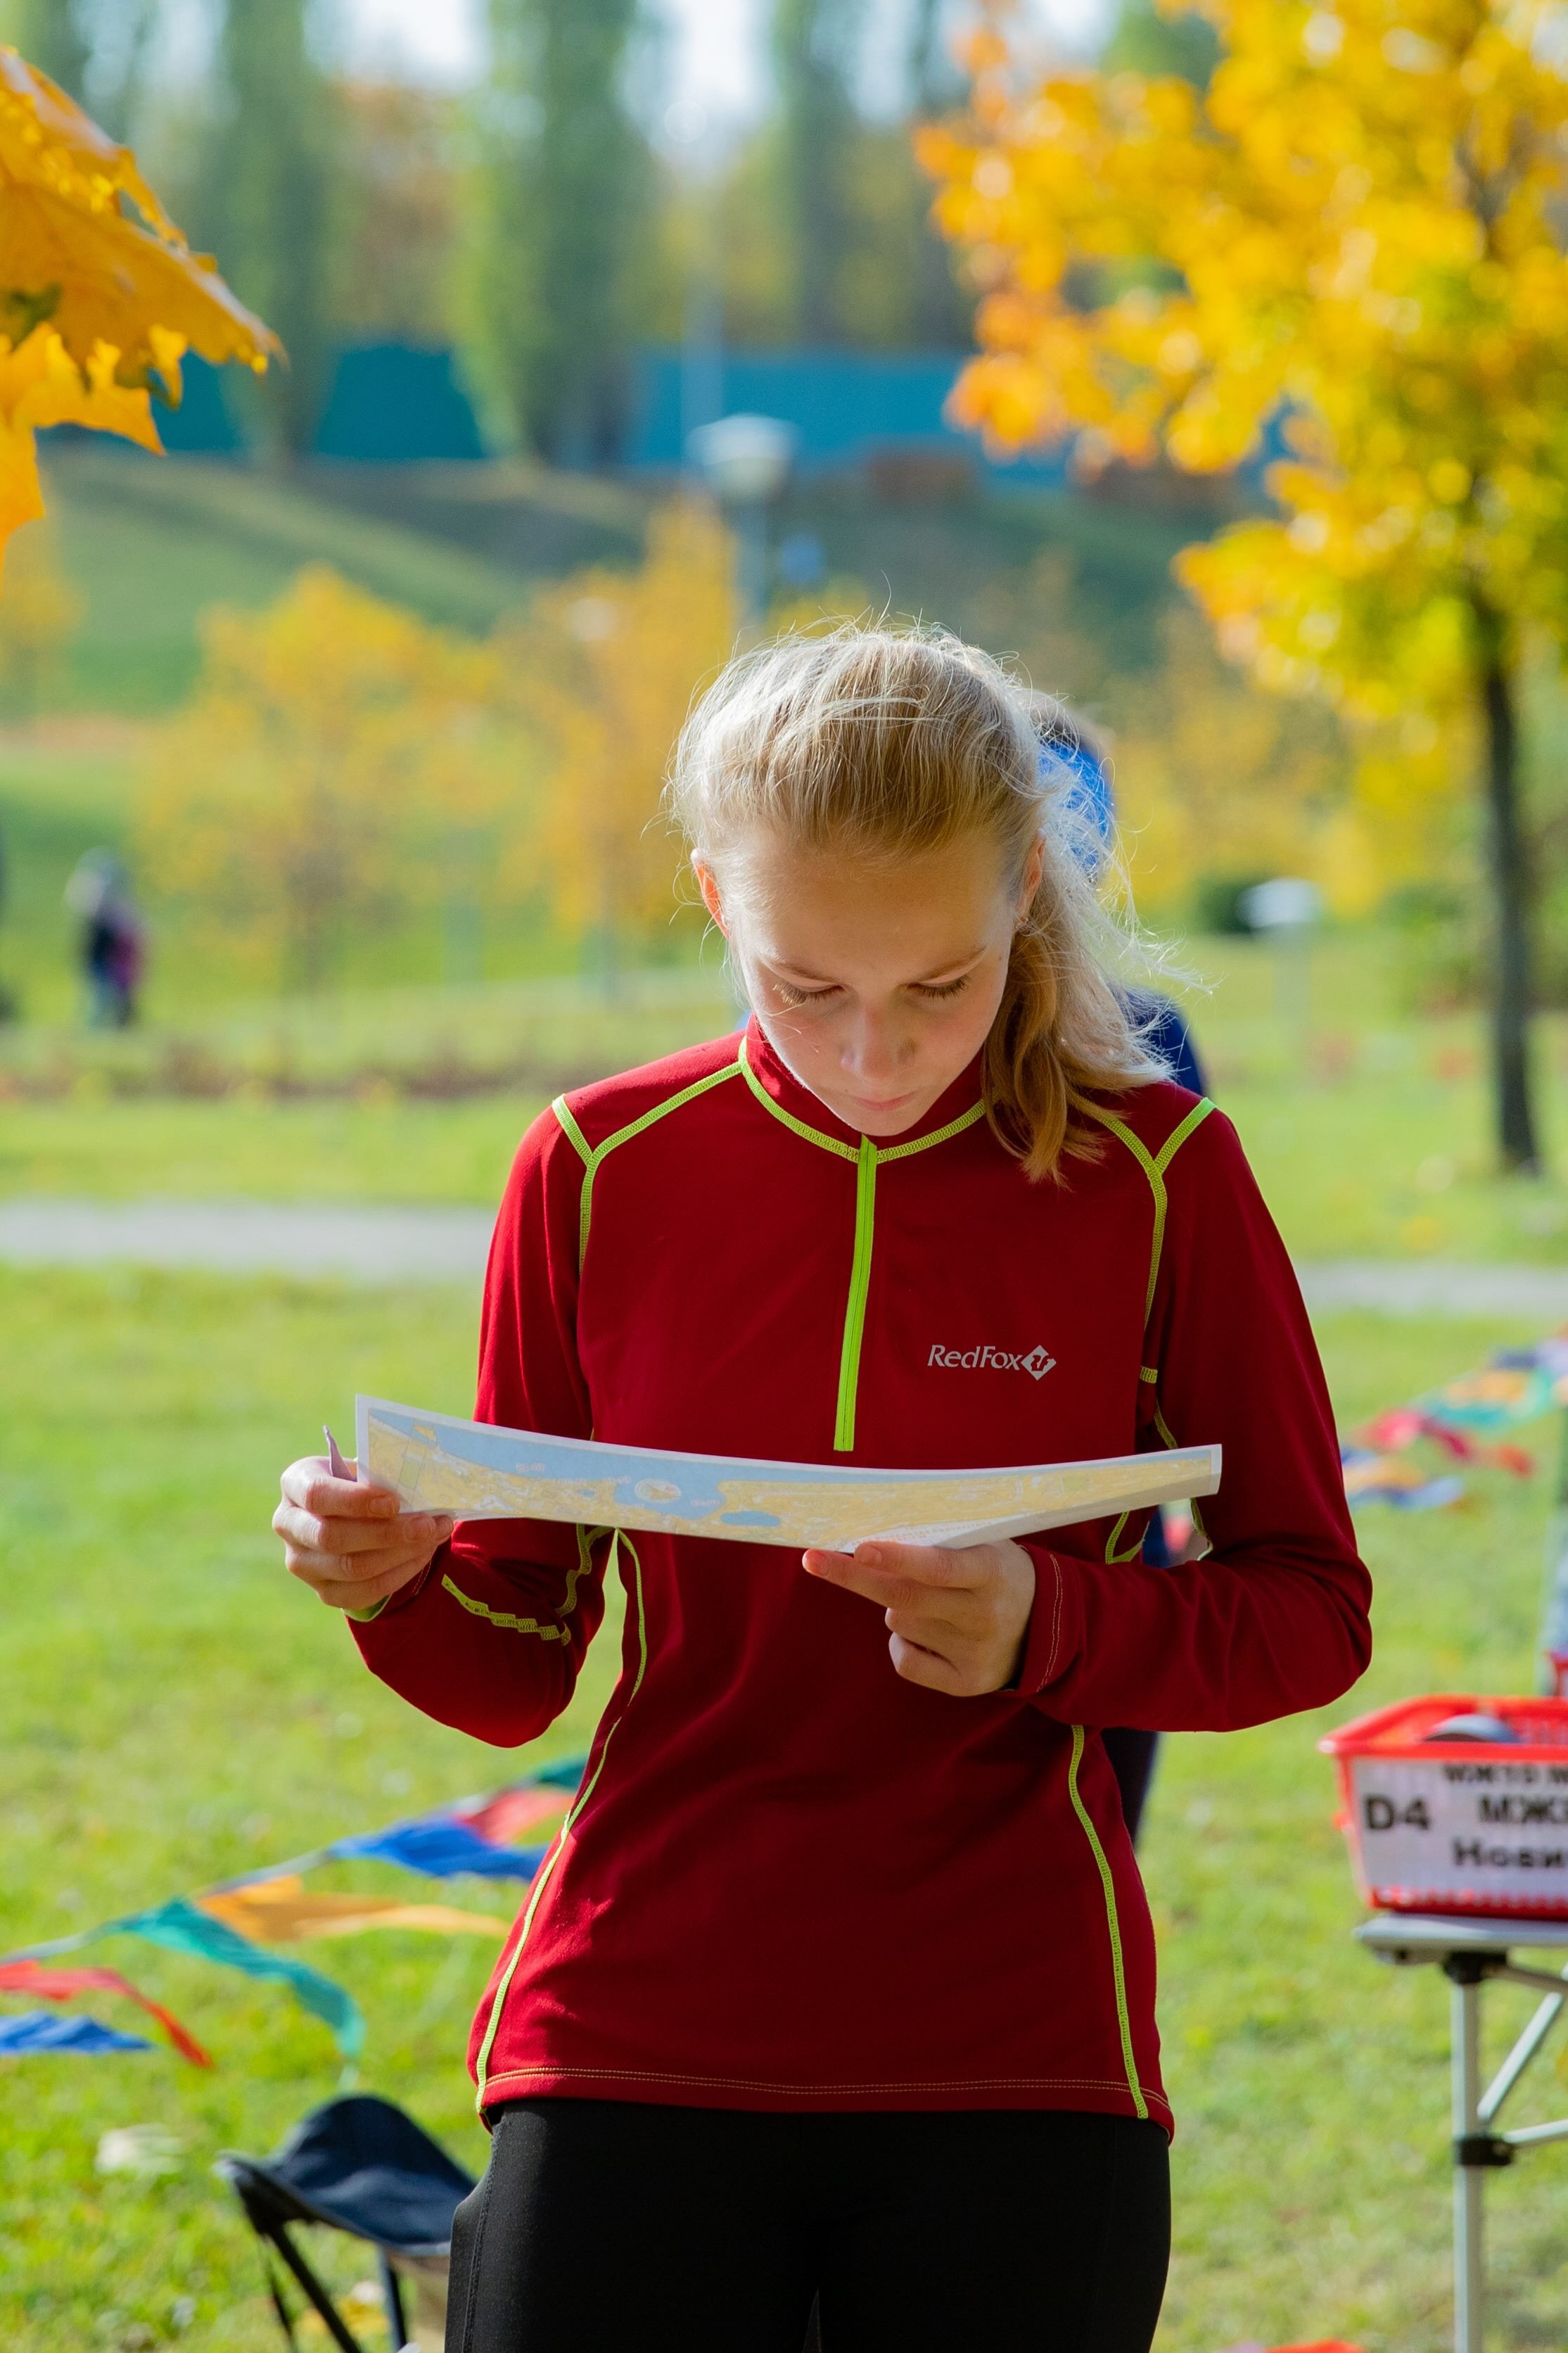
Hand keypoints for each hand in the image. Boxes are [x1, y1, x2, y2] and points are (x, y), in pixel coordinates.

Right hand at [273, 1455, 452, 1614]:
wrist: (348, 1513)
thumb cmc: (359, 1482)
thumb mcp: (362, 1468)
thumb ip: (381, 1476)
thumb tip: (423, 1492)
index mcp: (295, 1484)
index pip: (317, 1495)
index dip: (355, 1501)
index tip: (394, 1502)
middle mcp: (289, 1526)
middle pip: (332, 1538)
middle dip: (386, 1533)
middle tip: (427, 1524)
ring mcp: (302, 1563)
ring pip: (350, 1568)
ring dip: (400, 1554)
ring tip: (433, 1536)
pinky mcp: (323, 1591)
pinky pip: (363, 1592)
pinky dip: (399, 1574)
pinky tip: (422, 1554)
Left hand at [802, 1537, 1036, 1695]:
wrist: (1044, 1626)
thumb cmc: (997, 1571)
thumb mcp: (984, 1545)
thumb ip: (939, 1542)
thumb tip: (871, 1537)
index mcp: (991, 1572)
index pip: (938, 1566)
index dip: (897, 1558)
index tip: (859, 1547)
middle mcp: (984, 1615)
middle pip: (905, 1598)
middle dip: (854, 1576)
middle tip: (814, 1559)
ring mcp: (974, 1653)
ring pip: (900, 1622)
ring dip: (896, 1606)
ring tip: (931, 1600)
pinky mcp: (966, 1683)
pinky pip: (905, 1660)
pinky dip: (902, 1641)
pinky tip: (926, 1632)